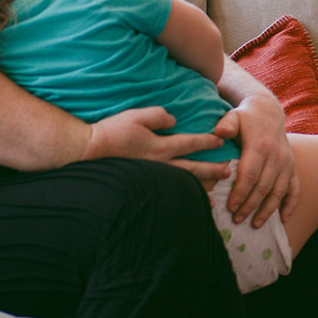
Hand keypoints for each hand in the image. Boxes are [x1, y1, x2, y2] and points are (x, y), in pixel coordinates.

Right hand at [86, 106, 228, 184]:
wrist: (89, 152)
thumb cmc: (112, 132)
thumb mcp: (136, 116)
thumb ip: (158, 116)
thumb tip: (174, 120)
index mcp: (161, 146)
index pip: (190, 143)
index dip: (208, 141)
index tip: (221, 141)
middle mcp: (161, 165)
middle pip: (193, 169)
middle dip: (212, 170)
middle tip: (228, 171)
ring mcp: (153, 178)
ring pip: (183, 184)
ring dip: (201, 185)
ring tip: (214, 188)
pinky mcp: (144, 186)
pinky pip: (169, 193)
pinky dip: (182, 197)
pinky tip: (190, 202)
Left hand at [213, 93, 294, 225]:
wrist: (268, 112)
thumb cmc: (245, 118)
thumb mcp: (234, 115)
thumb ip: (226, 124)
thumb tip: (219, 132)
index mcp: (260, 146)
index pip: (250, 175)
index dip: (240, 193)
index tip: (230, 207)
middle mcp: (277, 156)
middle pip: (263, 187)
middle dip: (250, 206)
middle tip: (236, 220)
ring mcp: (287, 163)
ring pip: (278, 192)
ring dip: (267, 210)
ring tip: (254, 225)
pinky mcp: (292, 167)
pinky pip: (295, 189)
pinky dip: (290, 206)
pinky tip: (282, 220)